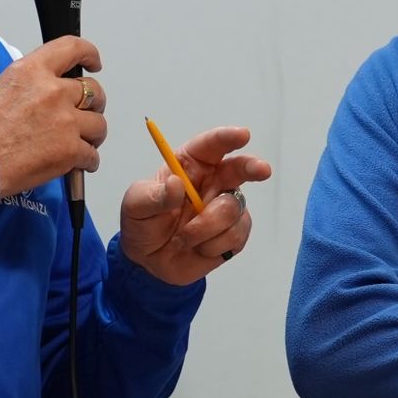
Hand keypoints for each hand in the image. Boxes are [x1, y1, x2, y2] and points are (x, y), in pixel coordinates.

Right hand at [0, 36, 106, 198]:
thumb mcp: (0, 88)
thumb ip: (31, 83)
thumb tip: (50, 90)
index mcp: (32, 71)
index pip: (73, 48)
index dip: (89, 54)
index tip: (94, 62)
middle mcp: (52, 92)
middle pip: (94, 91)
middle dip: (93, 104)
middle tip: (84, 115)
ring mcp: (65, 121)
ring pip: (99, 124)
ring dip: (93, 134)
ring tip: (80, 142)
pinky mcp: (70, 150)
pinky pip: (92, 155)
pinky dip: (86, 162)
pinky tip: (76, 164)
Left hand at [117, 125, 272, 285]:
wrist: (149, 262)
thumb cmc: (143, 224)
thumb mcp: (135, 206)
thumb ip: (152, 196)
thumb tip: (176, 184)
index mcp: (190, 166)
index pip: (211, 146)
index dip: (227, 138)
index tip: (242, 135)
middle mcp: (214, 183)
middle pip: (240, 168)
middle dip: (253, 167)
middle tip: (262, 170)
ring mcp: (226, 209)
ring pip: (232, 210)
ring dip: (205, 228)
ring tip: (183, 238)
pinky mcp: (234, 234)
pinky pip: (235, 236)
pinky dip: (212, 245)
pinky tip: (198, 247)